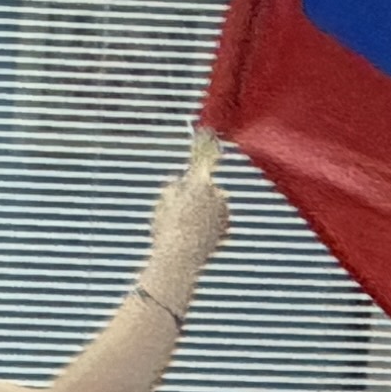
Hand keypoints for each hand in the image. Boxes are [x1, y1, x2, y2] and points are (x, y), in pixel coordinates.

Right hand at [150, 138, 233, 280]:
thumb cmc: (168, 229)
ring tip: (184, 228)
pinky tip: (194, 236)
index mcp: (200, 184)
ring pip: (211, 204)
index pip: (203, 158)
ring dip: (201, 210)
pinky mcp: (228, 227)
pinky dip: (207, 224)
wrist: (180, 259)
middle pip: (205, 186)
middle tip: (179, 211)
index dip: (203, 144)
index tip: (206, 132)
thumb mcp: (163, 204)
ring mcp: (225, 212)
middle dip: (195, 192)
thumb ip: (172, 187)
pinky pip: (216, 219)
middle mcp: (217, 194)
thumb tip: (179, 182)